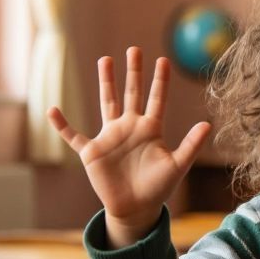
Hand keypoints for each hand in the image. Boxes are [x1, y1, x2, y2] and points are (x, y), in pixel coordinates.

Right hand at [48, 47, 211, 244]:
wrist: (135, 209)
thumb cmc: (158, 188)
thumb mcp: (177, 165)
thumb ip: (191, 145)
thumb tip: (208, 124)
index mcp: (150, 129)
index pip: (156, 99)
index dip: (159, 80)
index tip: (163, 59)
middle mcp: (130, 127)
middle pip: (131, 93)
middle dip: (133, 72)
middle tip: (134, 50)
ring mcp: (110, 137)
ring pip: (107, 103)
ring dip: (106, 83)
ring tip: (105, 60)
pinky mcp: (92, 152)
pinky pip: (73, 136)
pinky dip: (61, 125)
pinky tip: (51, 110)